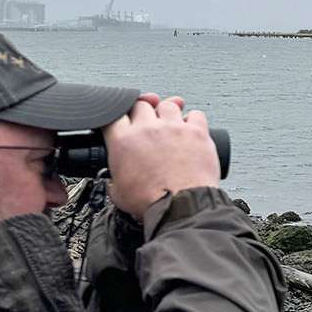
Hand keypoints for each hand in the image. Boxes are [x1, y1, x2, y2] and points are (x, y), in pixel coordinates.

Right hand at [104, 94, 221, 216]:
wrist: (180, 206)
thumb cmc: (153, 202)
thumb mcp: (118, 194)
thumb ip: (114, 180)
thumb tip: (115, 181)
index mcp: (123, 141)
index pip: (114, 113)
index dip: (120, 115)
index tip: (126, 119)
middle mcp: (147, 129)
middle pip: (142, 104)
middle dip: (144, 110)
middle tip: (149, 120)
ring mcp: (173, 128)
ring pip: (168, 105)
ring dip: (168, 111)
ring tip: (170, 123)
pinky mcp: (197, 132)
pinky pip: (196, 114)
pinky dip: (194, 119)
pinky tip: (192, 128)